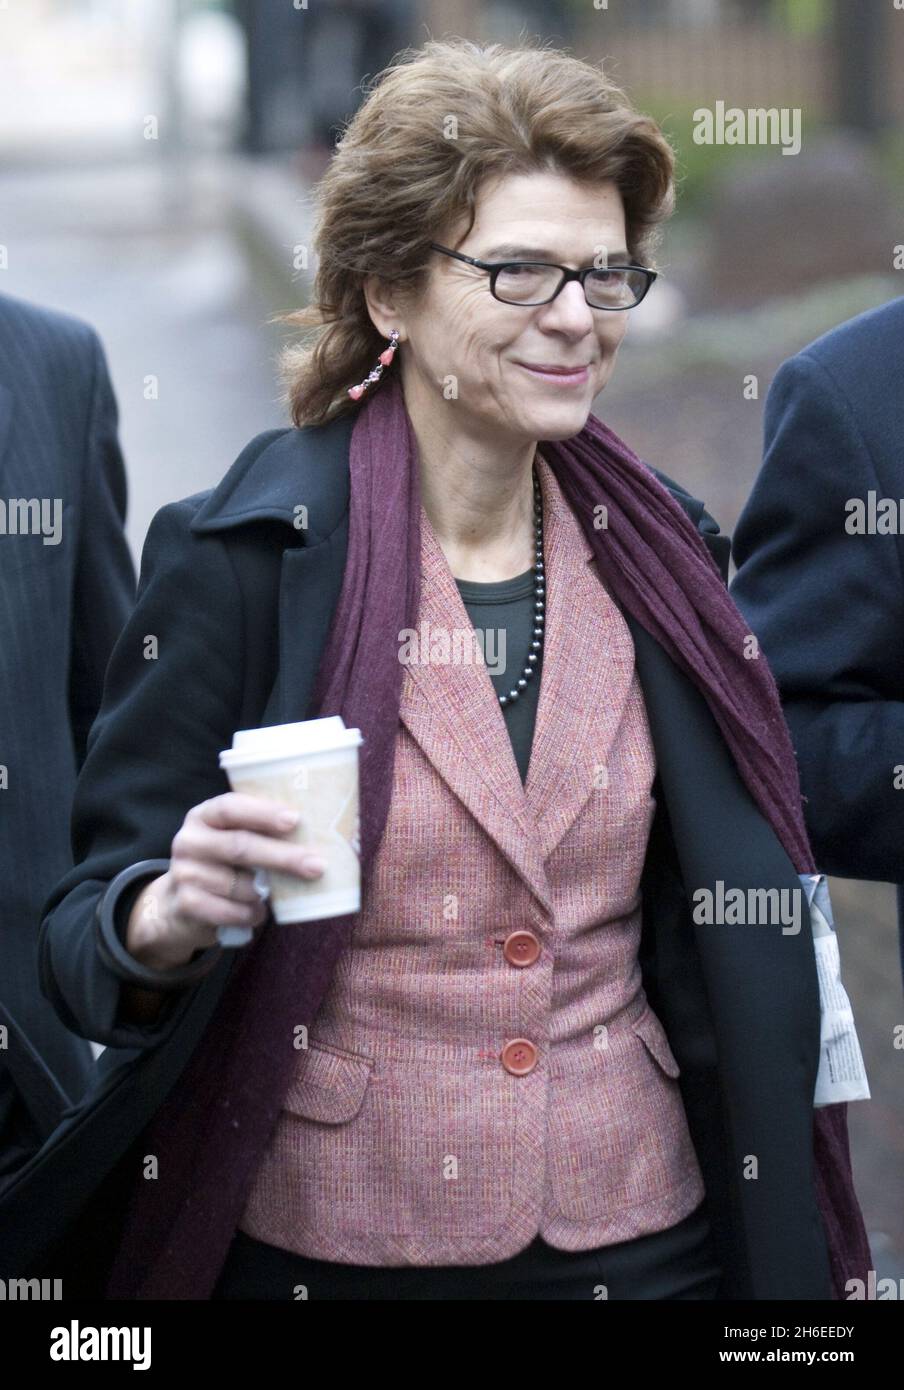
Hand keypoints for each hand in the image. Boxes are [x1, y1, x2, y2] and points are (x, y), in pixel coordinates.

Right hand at [126, 792, 325, 968]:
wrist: (180, 905)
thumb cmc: (223, 866)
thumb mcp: (232, 840)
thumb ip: (261, 833)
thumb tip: (320, 836)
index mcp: (204, 816)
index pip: (230, 807)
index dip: (263, 813)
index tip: (295, 820)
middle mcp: (189, 841)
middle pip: (240, 846)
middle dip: (282, 856)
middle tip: (316, 865)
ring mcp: (183, 873)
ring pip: (240, 885)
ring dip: (265, 893)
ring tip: (273, 894)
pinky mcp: (185, 904)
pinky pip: (230, 912)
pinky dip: (251, 914)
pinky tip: (256, 912)